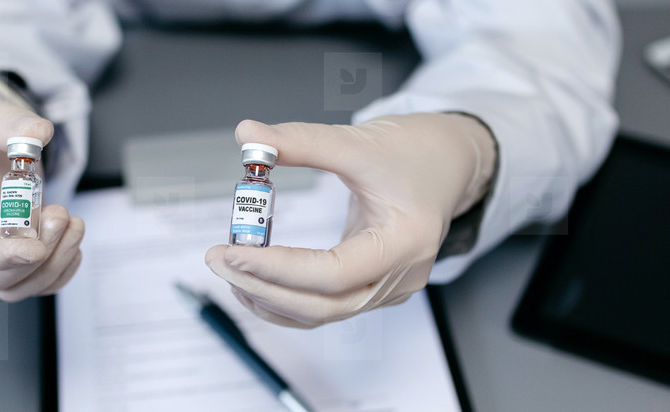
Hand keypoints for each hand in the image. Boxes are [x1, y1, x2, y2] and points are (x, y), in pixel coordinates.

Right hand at [0, 69, 84, 301]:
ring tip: (71, 222)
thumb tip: (39, 134)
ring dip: (50, 264)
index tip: (35, 248)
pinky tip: (72, 237)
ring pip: (11, 284)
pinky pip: (29, 276)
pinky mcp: (3, 241)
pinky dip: (57, 267)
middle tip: (60, 217)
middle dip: (30, 259)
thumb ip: (6, 122)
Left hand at [205, 114, 495, 327]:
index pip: (333, 272)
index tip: (232, 250)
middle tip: (217, 259)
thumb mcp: (359, 140)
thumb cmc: (416, 152)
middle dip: (262, 287)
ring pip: (321, 313)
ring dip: (269, 298)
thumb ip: (302, 141)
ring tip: (228, 269)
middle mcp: (400, 276)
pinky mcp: (373, 287)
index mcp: (406, 241)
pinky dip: (285, 299)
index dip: (277, 267)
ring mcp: (388, 288)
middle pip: (324, 305)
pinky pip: (325, 306)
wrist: (451, 163)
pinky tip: (253, 282)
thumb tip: (247, 135)